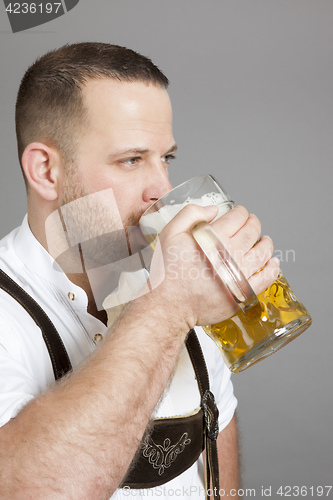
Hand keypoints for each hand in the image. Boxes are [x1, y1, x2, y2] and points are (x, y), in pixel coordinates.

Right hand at [149, 204, 278, 328]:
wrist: (171, 304)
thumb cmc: (169, 272)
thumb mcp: (170, 233)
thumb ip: (190, 214)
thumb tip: (213, 210)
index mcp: (215, 237)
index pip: (238, 216)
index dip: (241, 212)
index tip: (240, 213)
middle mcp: (231, 253)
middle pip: (253, 231)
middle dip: (254, 223)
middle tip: (252, 223)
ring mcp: (240, 273)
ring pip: (263, 252)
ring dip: (266, 243)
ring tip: (265, 240)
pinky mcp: (244, 292)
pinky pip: (266, 278)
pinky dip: (273, 268)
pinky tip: (273, 263)